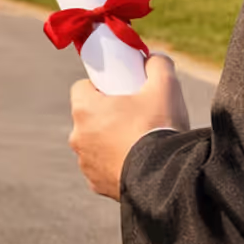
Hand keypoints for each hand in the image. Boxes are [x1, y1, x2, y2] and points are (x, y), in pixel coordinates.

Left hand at [69, 54, 189, 200]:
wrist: (164, 175)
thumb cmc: (158, 127)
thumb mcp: (165, 85)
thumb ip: (158, 64)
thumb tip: (154, 59)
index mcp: (85, 109)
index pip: (82, 88)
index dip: (101, 85)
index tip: (121, 89)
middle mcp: (78, 136)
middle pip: (89, 117)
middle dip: (107, 114)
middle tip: (136, 114)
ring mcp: (85, 163)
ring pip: (95, 144)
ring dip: (110, 141)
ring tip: (140, 141)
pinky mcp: (96, 184)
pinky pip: (103, 168)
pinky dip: (116, 164)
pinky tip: (138, 162)